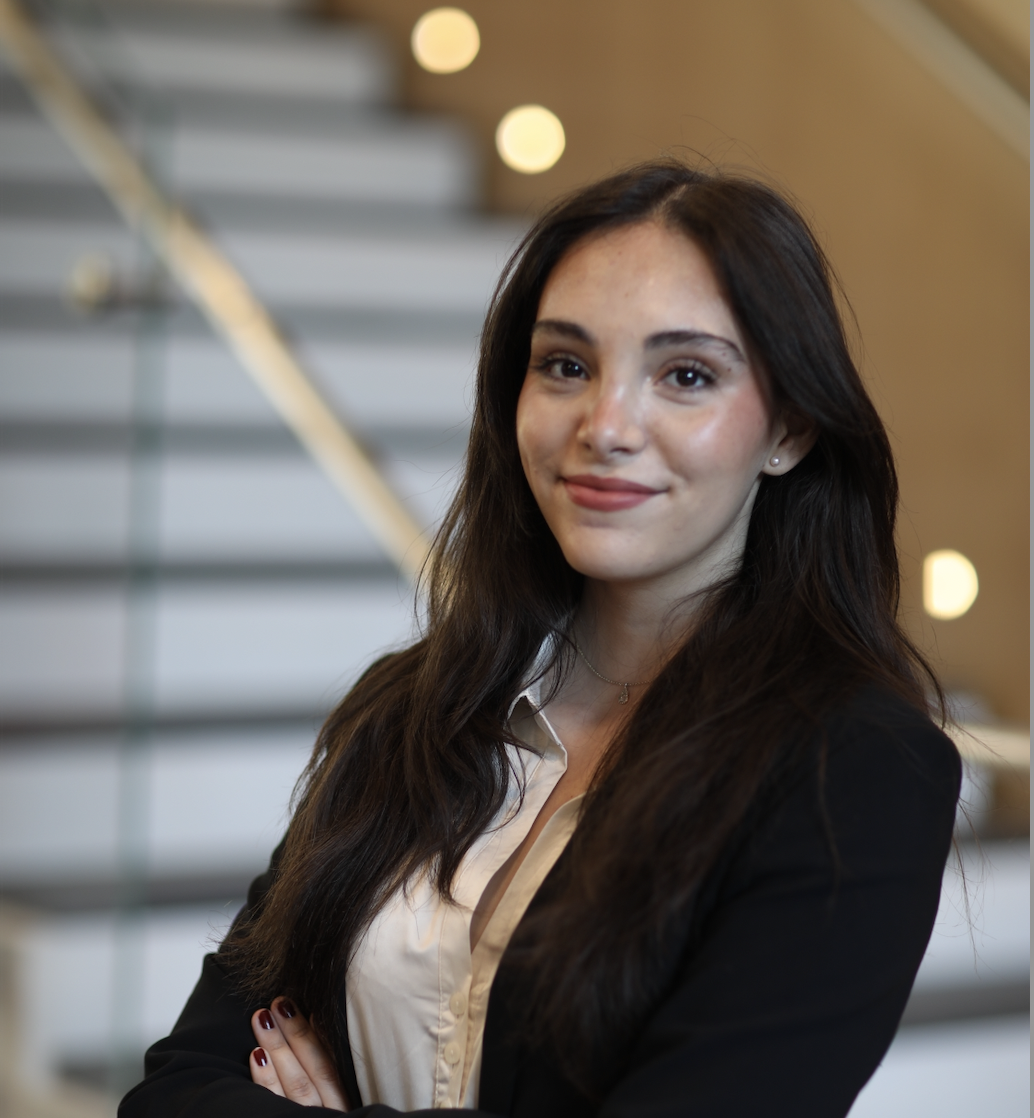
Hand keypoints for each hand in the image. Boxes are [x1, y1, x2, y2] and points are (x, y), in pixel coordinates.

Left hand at [250, 996, 349, 1110]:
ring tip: (262, 1019)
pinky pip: (272, 1103)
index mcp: (341, 1101)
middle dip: (294, 1034)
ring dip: (277, 1047)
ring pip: (293, 1084)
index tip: (301, 1007)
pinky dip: (265, 1078)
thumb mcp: (338, 1095)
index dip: (314, 1035)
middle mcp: (325, 1112)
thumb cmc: (326, 1117)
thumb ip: (330, 1064)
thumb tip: (318, 1020)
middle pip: (310, 1070)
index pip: (328, 1065)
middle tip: (277, 1003)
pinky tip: (256, 1055)